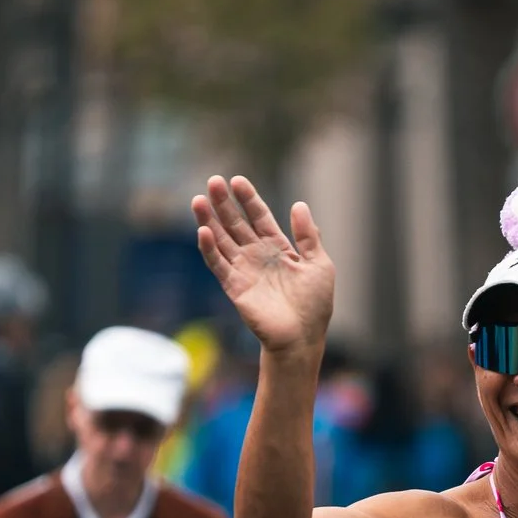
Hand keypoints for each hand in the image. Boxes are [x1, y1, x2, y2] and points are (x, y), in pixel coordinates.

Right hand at [192, 176, 335, 354]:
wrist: (303, 337)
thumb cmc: (315, 304)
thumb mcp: (319, 263)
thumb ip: (308, 235)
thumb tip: (299, 204)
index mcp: (278, 247)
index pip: (259, 216)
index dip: (248, 199)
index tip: (237, 180)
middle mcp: (257, 256)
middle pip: (236, 224)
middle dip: (224, 203)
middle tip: (213, 180)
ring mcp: (244, 270)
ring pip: (222, 240)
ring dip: (209, 221)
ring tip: (198, 200)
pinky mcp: (234, 287)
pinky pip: (218, 265)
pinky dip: (209, 249)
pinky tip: (204, 231)